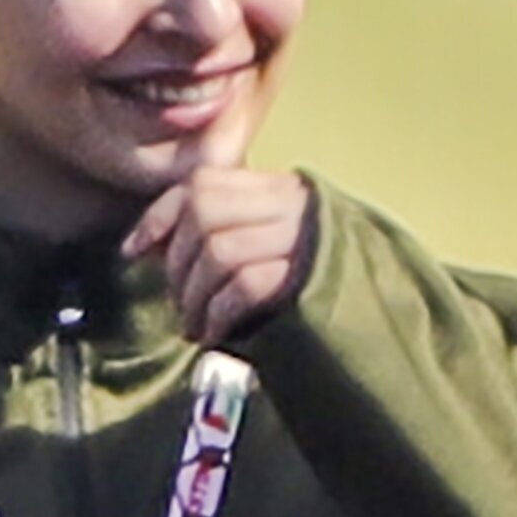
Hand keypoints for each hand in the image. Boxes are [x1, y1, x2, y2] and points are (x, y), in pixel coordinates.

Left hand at [128, 166, 317, 344]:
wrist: (382, 323)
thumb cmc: (311, 292)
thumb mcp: (265, 250)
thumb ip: (216, 236)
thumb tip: (146, 243)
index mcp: (278, 190)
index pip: (203, 182)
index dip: (160, 215)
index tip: (134, 251)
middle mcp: (292, 204)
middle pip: (203, 211)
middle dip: (176, 264)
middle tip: (179, 304)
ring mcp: (303, 238)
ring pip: (218, 249)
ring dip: (193, 296)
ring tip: (196, 326)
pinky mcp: (310, 277)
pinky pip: (244, 284)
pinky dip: (218, 313)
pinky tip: (217, 335)